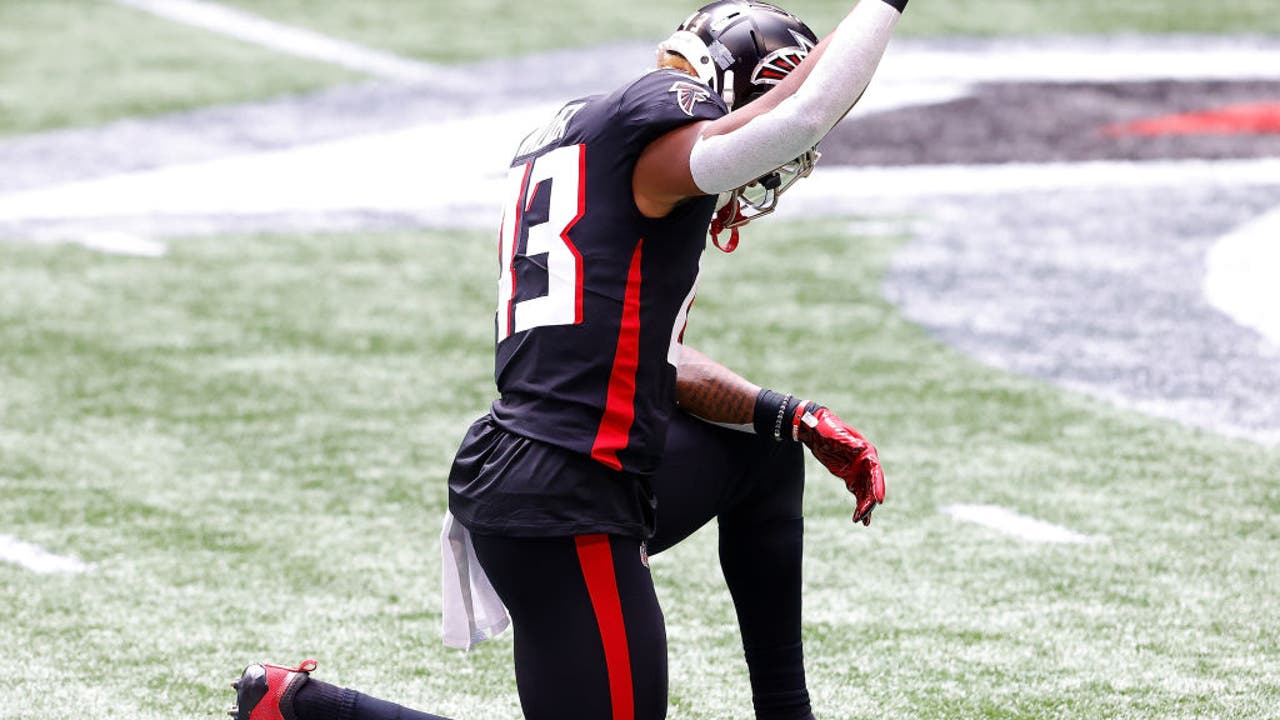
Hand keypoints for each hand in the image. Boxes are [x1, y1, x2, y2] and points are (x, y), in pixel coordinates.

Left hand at [794, 404, 884, 525]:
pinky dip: (859, 505)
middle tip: (864, 515)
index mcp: (866, 452)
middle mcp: (865, 463)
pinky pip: (857, 493)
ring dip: (865, 507)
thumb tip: (861, 448)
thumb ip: (848, 442)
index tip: (879, 501)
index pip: (875, 472)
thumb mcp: (836, 434)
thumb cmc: (826, 428)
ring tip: (862, 521)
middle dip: (870, 501)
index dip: (878, 486)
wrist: (814, 429)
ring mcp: (858, 471)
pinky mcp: (849, 477)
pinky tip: (858, 518)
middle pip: (872, 485)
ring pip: (866, 492)